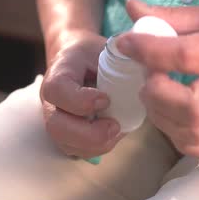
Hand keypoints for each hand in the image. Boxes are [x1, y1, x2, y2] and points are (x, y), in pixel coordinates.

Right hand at [40, 31, 122, 158]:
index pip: (57, 89)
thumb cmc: (93, 55)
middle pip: (55, 125)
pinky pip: (76, 151)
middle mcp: (51, 99)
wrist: (78, 61)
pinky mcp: (65, 135)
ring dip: (95, 145)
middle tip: (115, 126)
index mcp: (59, 72)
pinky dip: (97, 148)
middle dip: (88, 134)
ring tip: (117, 131)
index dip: (80, 100)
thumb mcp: (105, 48)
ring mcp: (56, 119)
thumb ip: (121, 57)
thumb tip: (148, 67)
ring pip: (65, 143)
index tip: (106, 99)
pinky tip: (112, 136)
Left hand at [116, 0, 198, 159]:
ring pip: (192, 133)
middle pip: (191, 108)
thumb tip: (132, 8)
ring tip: (157, 92)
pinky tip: (174, 117)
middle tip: (149, 74)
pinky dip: (181, 138)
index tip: (126, 42)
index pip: (185, 56)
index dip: (149, 50)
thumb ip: (172, 16)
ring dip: (162, 115)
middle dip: (158, 93)